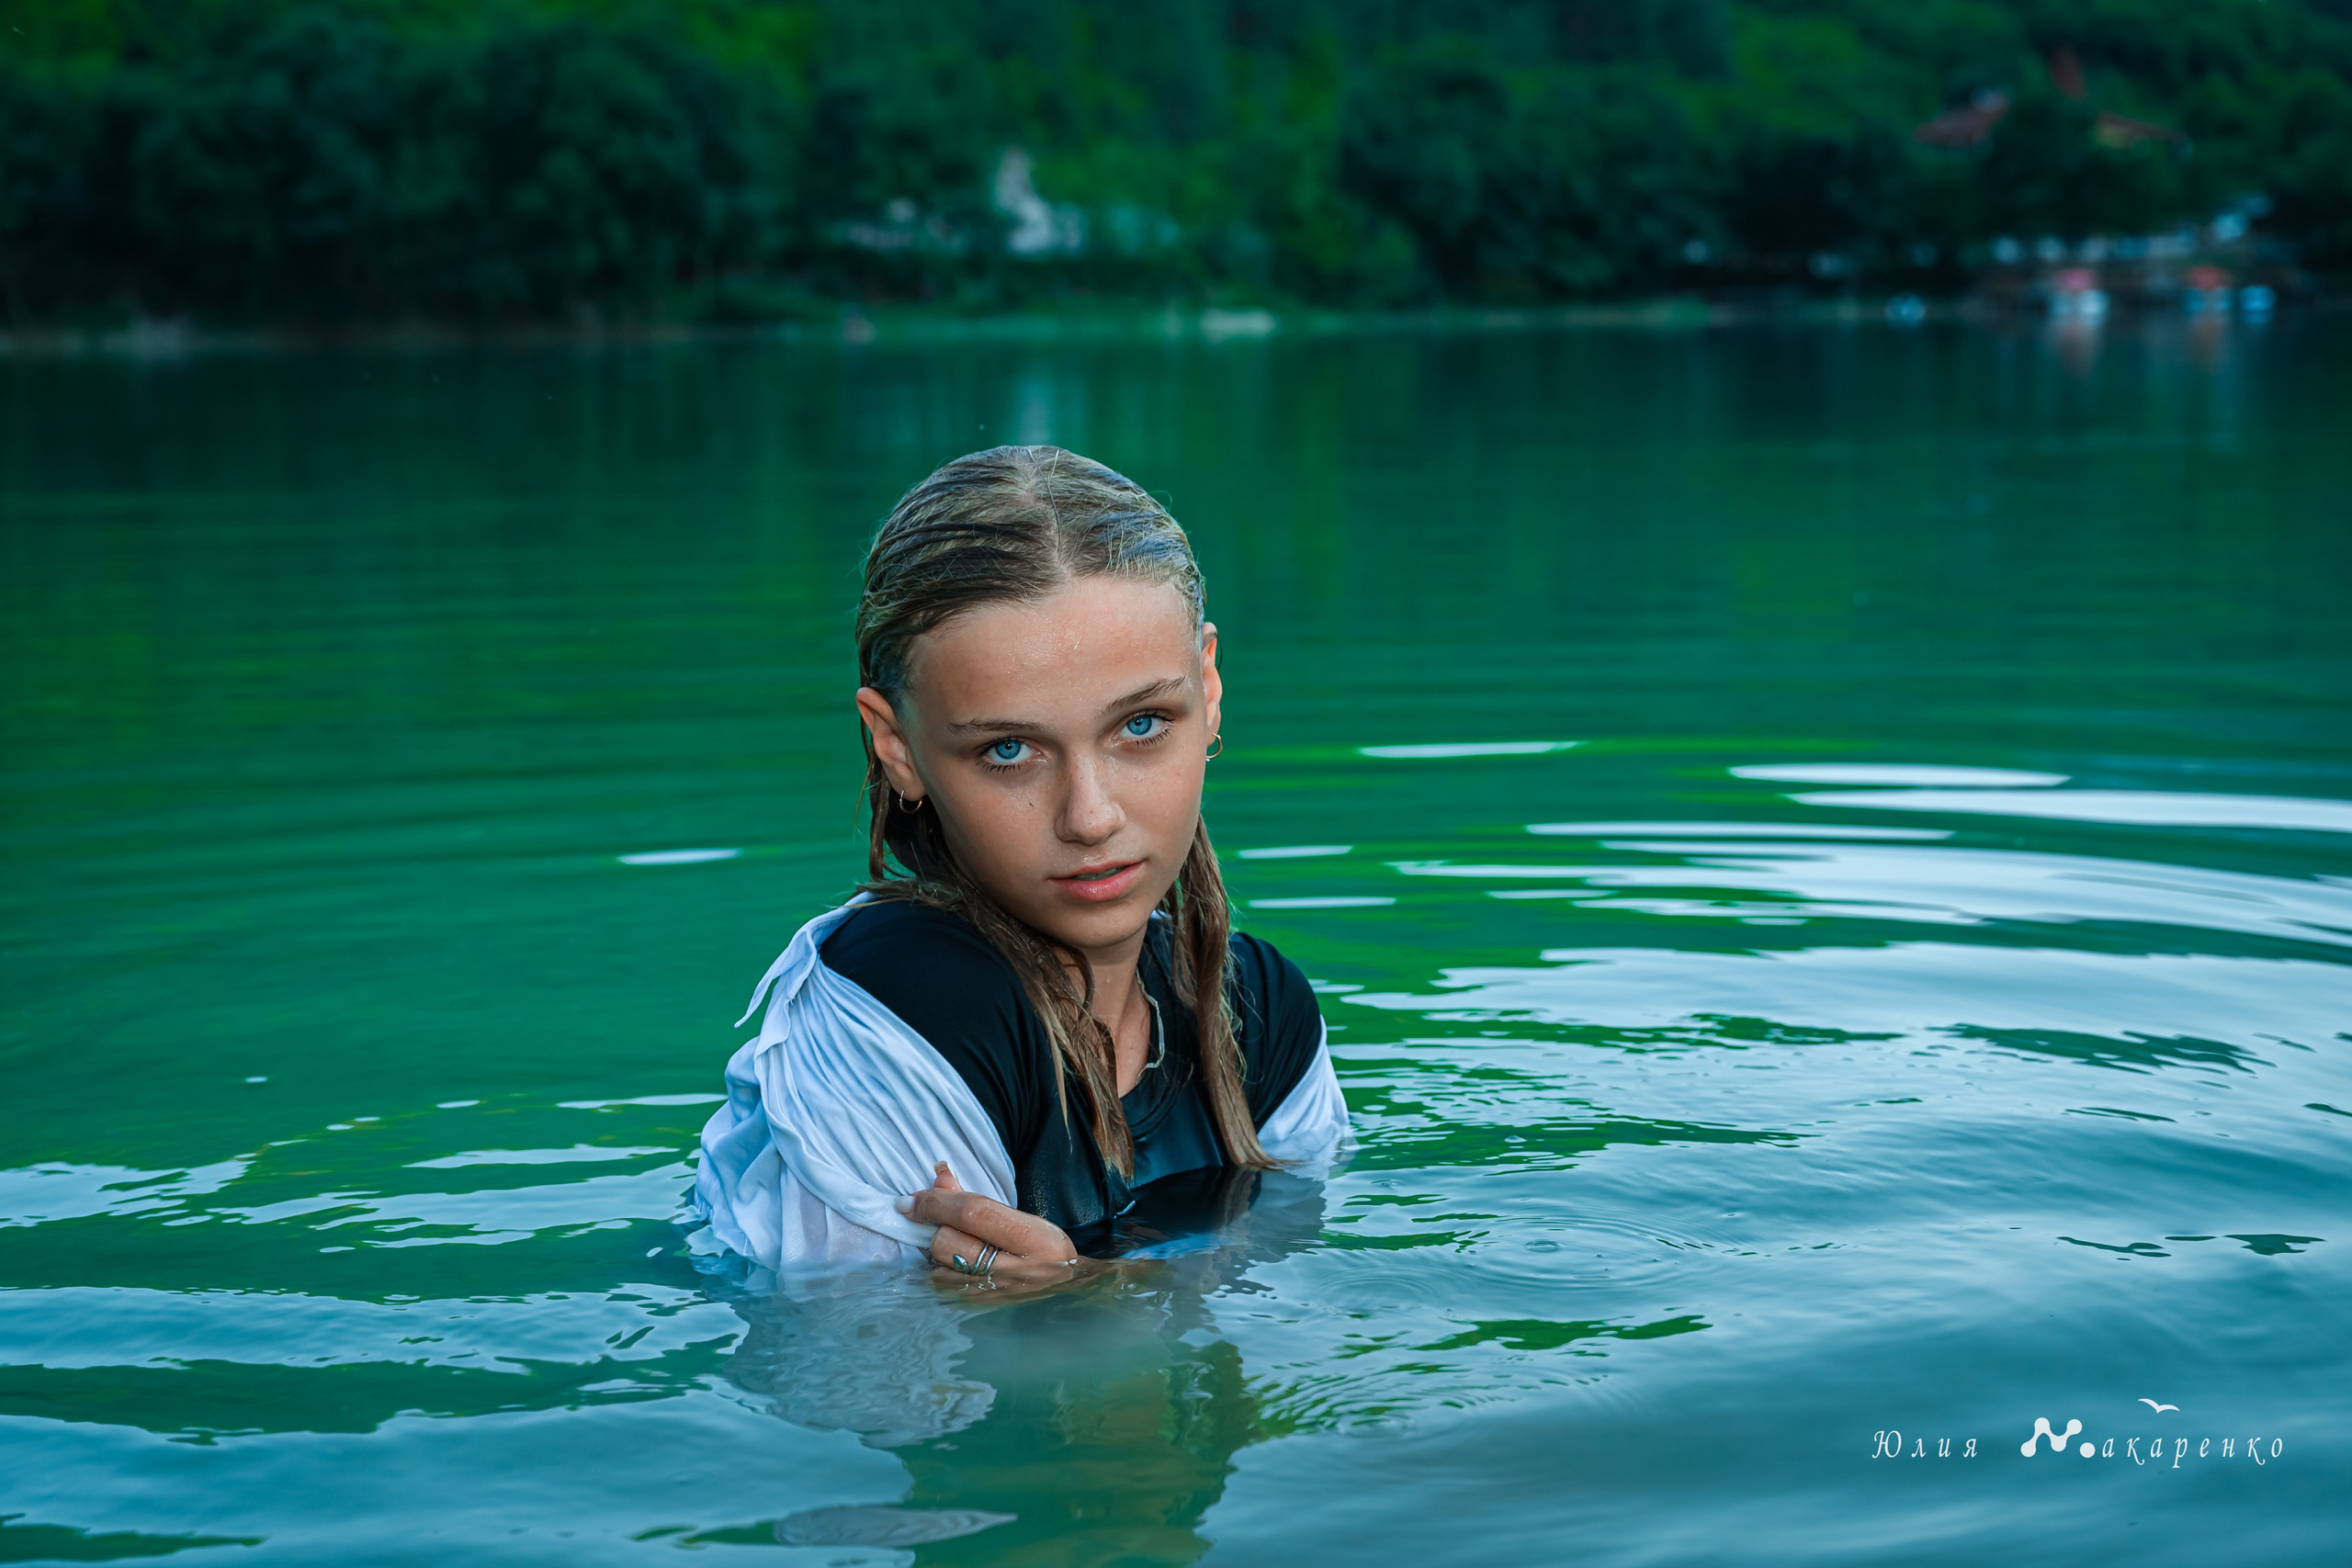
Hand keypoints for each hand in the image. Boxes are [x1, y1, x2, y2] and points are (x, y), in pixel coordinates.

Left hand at [906, 1162, 1082, 1286]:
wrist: (1067, 1292)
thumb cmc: (1044, 1249)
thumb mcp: (1022, 1217)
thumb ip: (978, 1200)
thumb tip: (938, 1177)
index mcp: (1033, 1238)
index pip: (971, 1213)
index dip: (936, 1202)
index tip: (910, 1201)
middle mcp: (1016, 1271)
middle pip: (947, 1243)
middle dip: (936, 1229)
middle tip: (941, 1224)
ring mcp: (997, 1298)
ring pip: (938, 1271)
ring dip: (936, 1254)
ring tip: (954, 1246)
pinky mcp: (982, 1314)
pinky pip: (943, 1291)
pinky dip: (942, 1275)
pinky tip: (956, 1268)